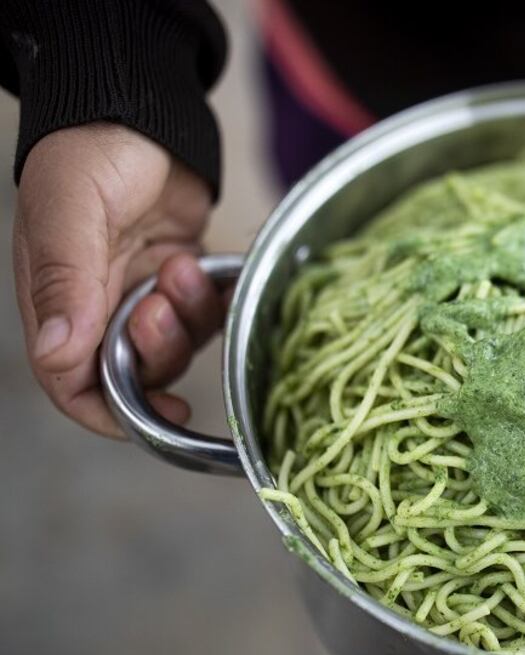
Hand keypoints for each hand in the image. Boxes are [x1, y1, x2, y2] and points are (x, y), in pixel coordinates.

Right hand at [13, 122, 225, 436]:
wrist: (141, 112)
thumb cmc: (91, 153)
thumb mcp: (70, 214)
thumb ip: (66, 284)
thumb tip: (57, 353)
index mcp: (56, 303)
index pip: (75, 384)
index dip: (114, 412)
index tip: (162, 413)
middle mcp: (98, 307)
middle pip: (134, 372)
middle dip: (158, 350)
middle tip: (164, 302)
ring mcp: (141, 293)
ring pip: (175, 346)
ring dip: (187, 318)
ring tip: (181, 266)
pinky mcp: (180, 277)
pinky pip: (205, 314)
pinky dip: (209, 297)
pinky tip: (198, 261)